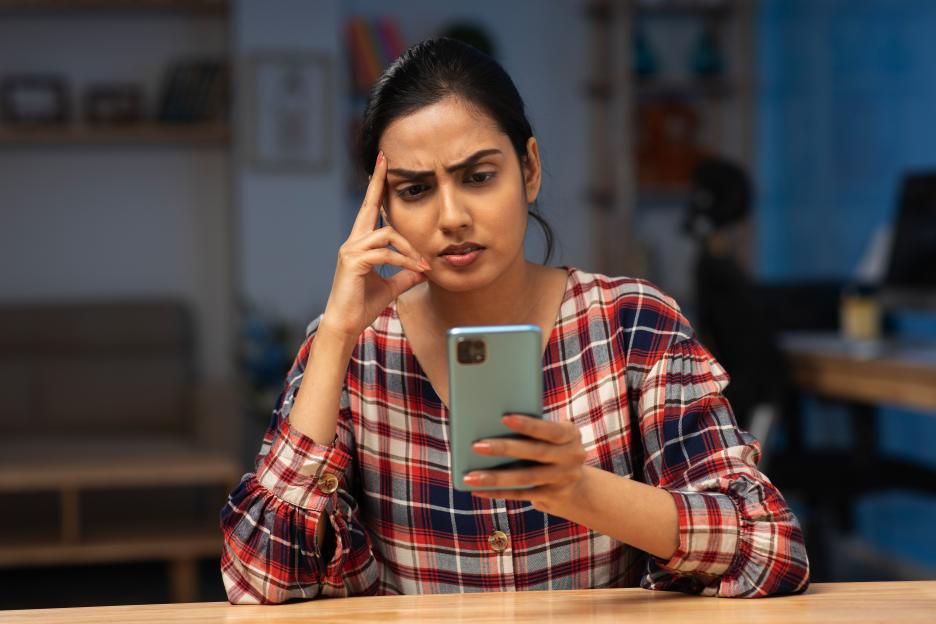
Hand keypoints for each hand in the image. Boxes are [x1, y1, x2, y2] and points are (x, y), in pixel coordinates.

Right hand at [321, 151, 430, 339]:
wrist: (345, 325)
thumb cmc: (363, 306)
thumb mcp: (391, 287)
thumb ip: (406, 274)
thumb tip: (423, 269)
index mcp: (361, 244)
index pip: (370, 210)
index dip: (376, 188)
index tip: (382, 165)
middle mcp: (353, 242)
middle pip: (368, 206)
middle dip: (378, 182)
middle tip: (385, 160)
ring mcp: (351, 250)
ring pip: (387, 235)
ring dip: (410, 249)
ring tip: (423, 265)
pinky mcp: (354, 262)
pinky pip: (386, 253)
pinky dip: (404, 261)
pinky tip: (416, 271)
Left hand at [465, 415, 586, 514]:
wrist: (577, 486)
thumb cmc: (550, 446)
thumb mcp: (552, 435)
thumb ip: (533, 428)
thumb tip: (489, 420)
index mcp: (571, 435)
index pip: (551, 429)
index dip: (529, 425)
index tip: (504, 418)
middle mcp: (571, 457)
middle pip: (535, 453)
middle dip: (504, 449)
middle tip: (476, 446)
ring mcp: (562, 480)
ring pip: (525, 478)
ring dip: (495, 478)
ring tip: (469, 476)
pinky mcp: (551, 497)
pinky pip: (520, 495)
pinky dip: (497, 492)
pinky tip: (477, 489)